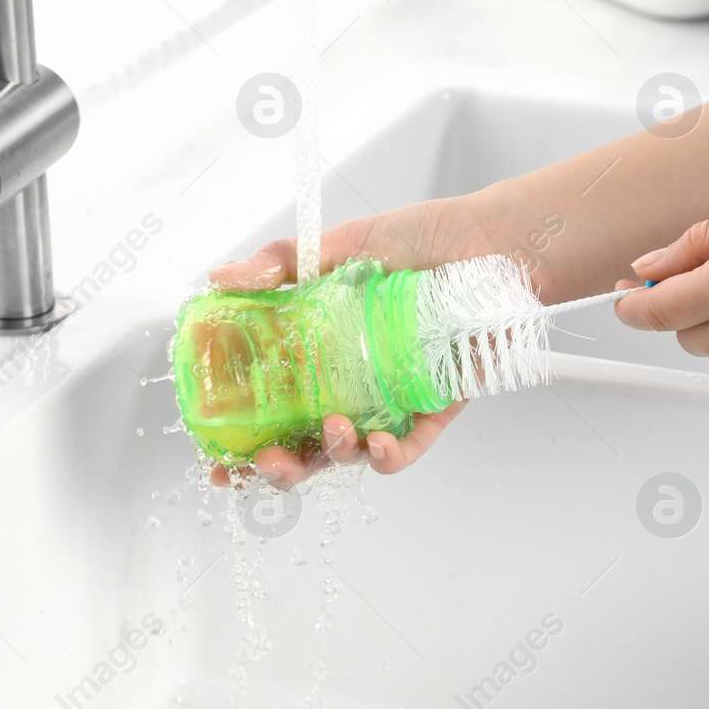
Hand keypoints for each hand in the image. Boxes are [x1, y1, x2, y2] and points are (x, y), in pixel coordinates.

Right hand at [204, 197, 503, 488]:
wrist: (491, 243)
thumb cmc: (423, 240)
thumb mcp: (343, 244)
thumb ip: (282, 262)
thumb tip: (221, 277)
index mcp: (319, 353)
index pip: (271, 409)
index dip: (241, 441)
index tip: (217, 460)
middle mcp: (350, 384)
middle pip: (305, 446)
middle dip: (281, 468)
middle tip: (267, 463)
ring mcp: (390, 401)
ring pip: (352, 453)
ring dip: (335, 454)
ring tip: (336, 429)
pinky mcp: (433, 408)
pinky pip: (408, 447)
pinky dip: (390, 456)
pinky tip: (378, 447)